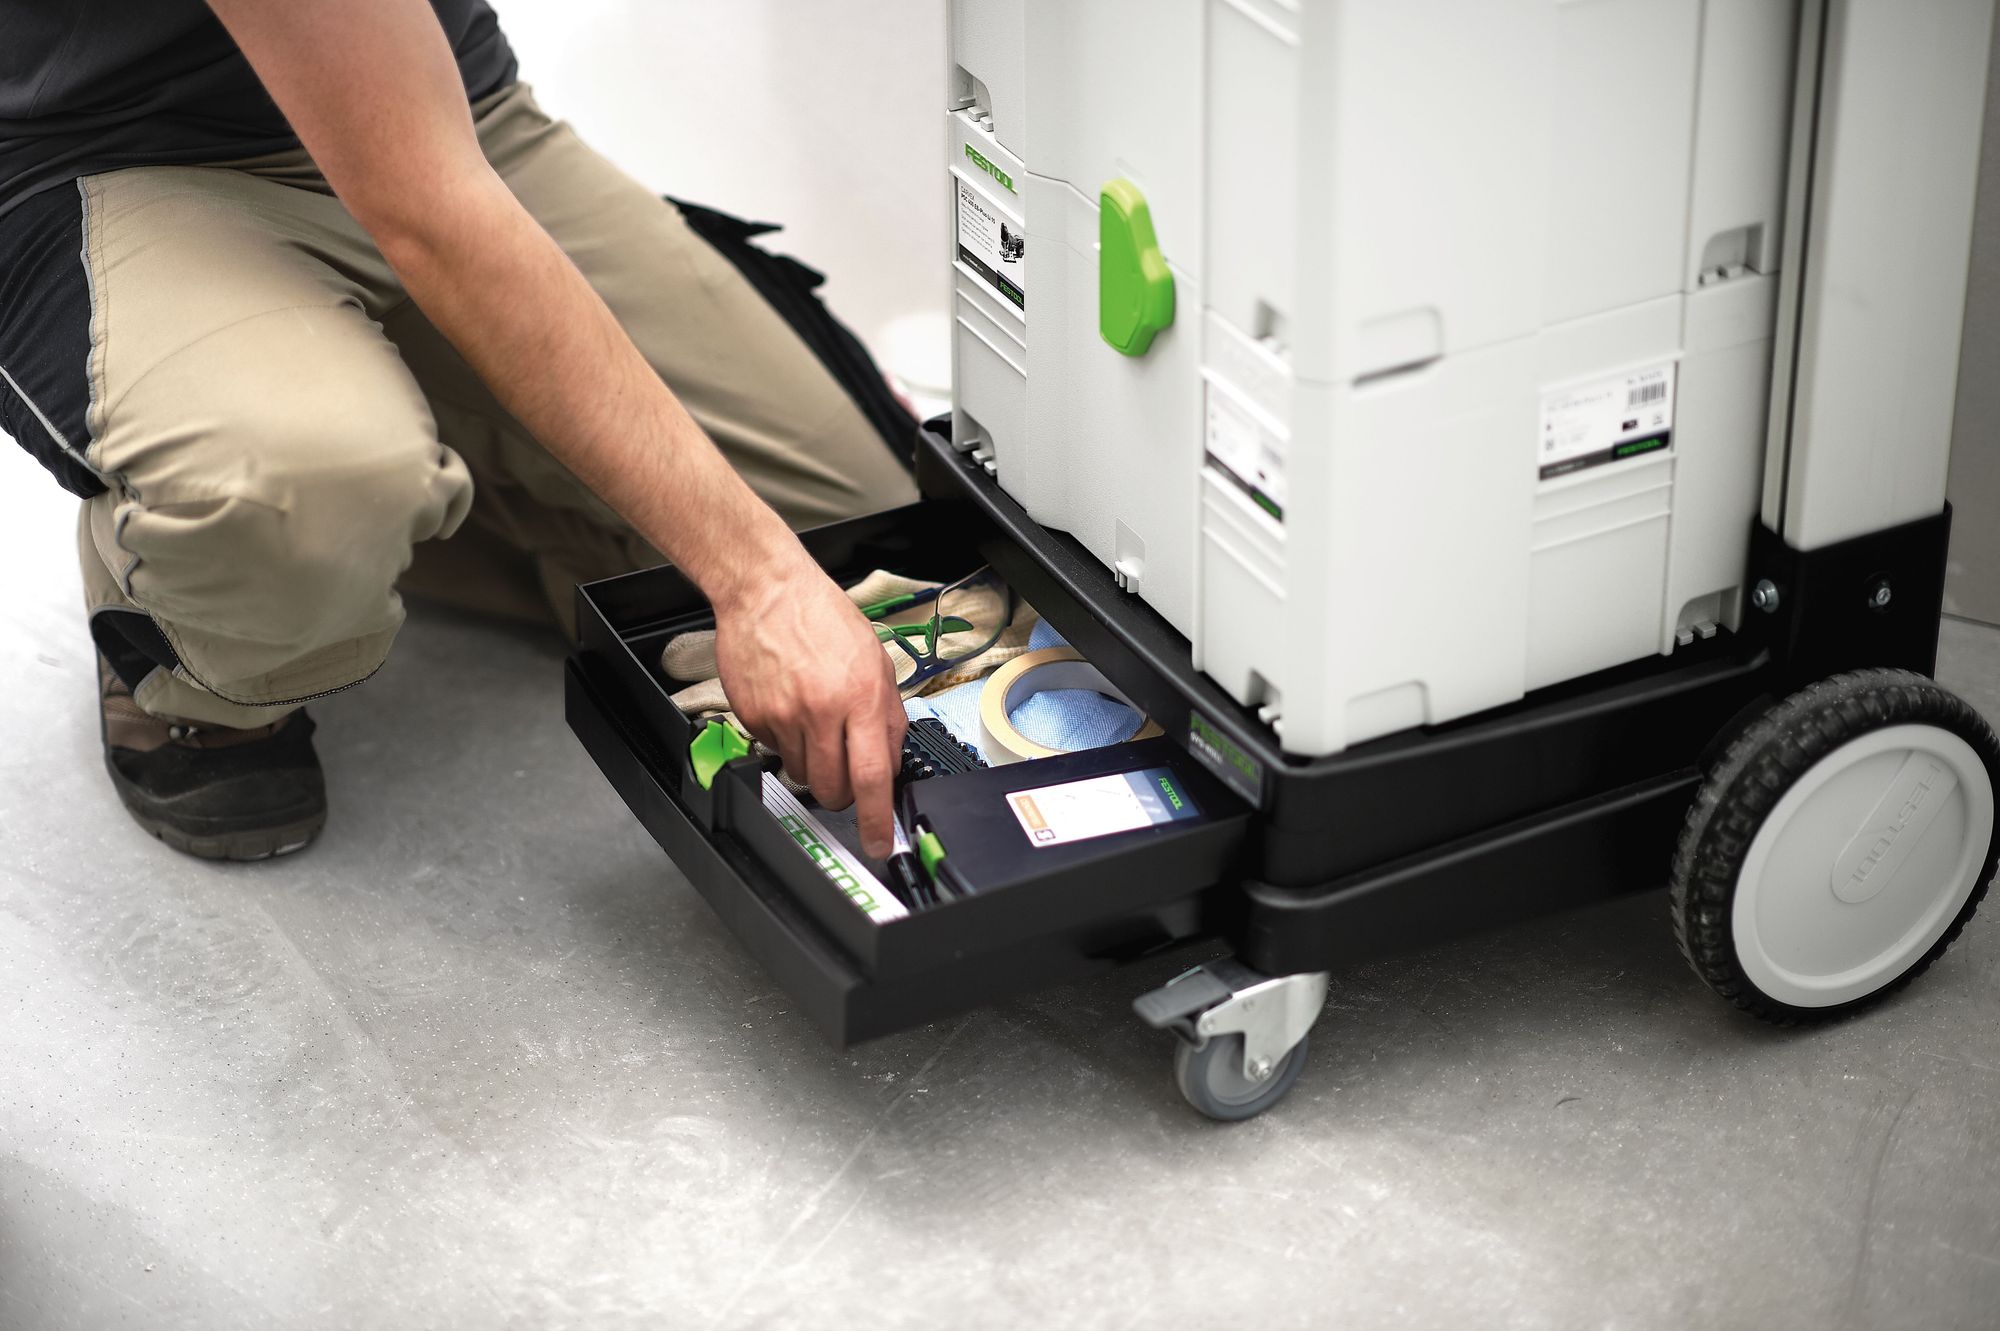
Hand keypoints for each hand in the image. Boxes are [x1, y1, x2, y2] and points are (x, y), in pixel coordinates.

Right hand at [713, 556, 906, 857]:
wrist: (766, 591)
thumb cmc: (823, 619)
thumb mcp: (875, 661)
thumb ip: (887, 716)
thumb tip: (889, 764)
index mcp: (860, 697)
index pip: (871, 777)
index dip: (875, 819)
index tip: (878, 843)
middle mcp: (822, 711)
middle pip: (832, 788)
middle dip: (842, 795)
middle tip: (845, 775)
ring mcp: (783, 715)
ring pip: (801, 775)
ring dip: (813, 765)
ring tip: (815, 724)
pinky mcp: (753, 715)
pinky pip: (774, 752)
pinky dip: (786, 742)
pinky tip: (791, 707)